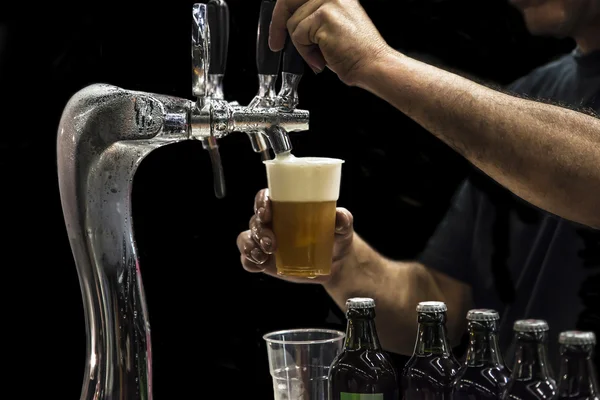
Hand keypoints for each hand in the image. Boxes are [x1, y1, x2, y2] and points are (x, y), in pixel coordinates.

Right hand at [237, 188, 354, 283]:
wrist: (335, 262)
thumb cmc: (336, 237)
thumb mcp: (342, 228)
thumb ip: (343, 220)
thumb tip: (340, 216)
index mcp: (286, 206)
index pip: (265, 198)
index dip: (261, 202)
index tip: (266, 212)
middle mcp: (272, 222)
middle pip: (255, 220)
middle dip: (259, 230)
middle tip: (271, 243)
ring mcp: (265, 242)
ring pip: (246, 238)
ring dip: (250, 246)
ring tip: (264, 256)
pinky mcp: (265, 261)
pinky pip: (248, 260)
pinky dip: (249, 261)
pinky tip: (258, 265)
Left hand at [269, 0, 390, 84]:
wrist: (372, 64)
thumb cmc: (355, 53)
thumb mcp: (330, 28)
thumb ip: (312, 19)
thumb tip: (288, 24)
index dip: (282, 12)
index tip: (276, 30)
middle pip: (288, 1)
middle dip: (278, 25)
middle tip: (275, 44)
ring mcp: (328, 2)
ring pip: (293, 23)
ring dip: (302, 46)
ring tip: (320, 55)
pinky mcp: (324, 16)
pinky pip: (299, 35)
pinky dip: (306, 52)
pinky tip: (322, 57)